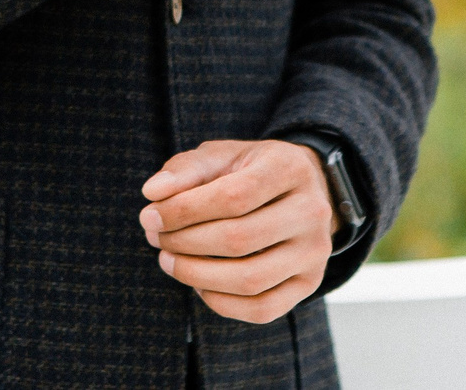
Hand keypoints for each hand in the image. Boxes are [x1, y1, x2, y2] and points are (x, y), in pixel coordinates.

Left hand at [137, 139, 336, 324]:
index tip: (150, 216)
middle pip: (239, 239)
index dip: (184, 211)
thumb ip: (186, 169)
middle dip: (185, 242)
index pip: (233, 197)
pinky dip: (221, 303)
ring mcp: (315, 252)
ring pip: (250, 279)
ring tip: (168, 260)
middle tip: (155, 238)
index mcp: (289, 168)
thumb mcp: (222, 156)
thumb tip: (152, 192)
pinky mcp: (310, 283)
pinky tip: (198, 284)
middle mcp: (312, 211)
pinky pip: (262, 309)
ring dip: (197, 275)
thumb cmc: (250, 171)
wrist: (300, 190)